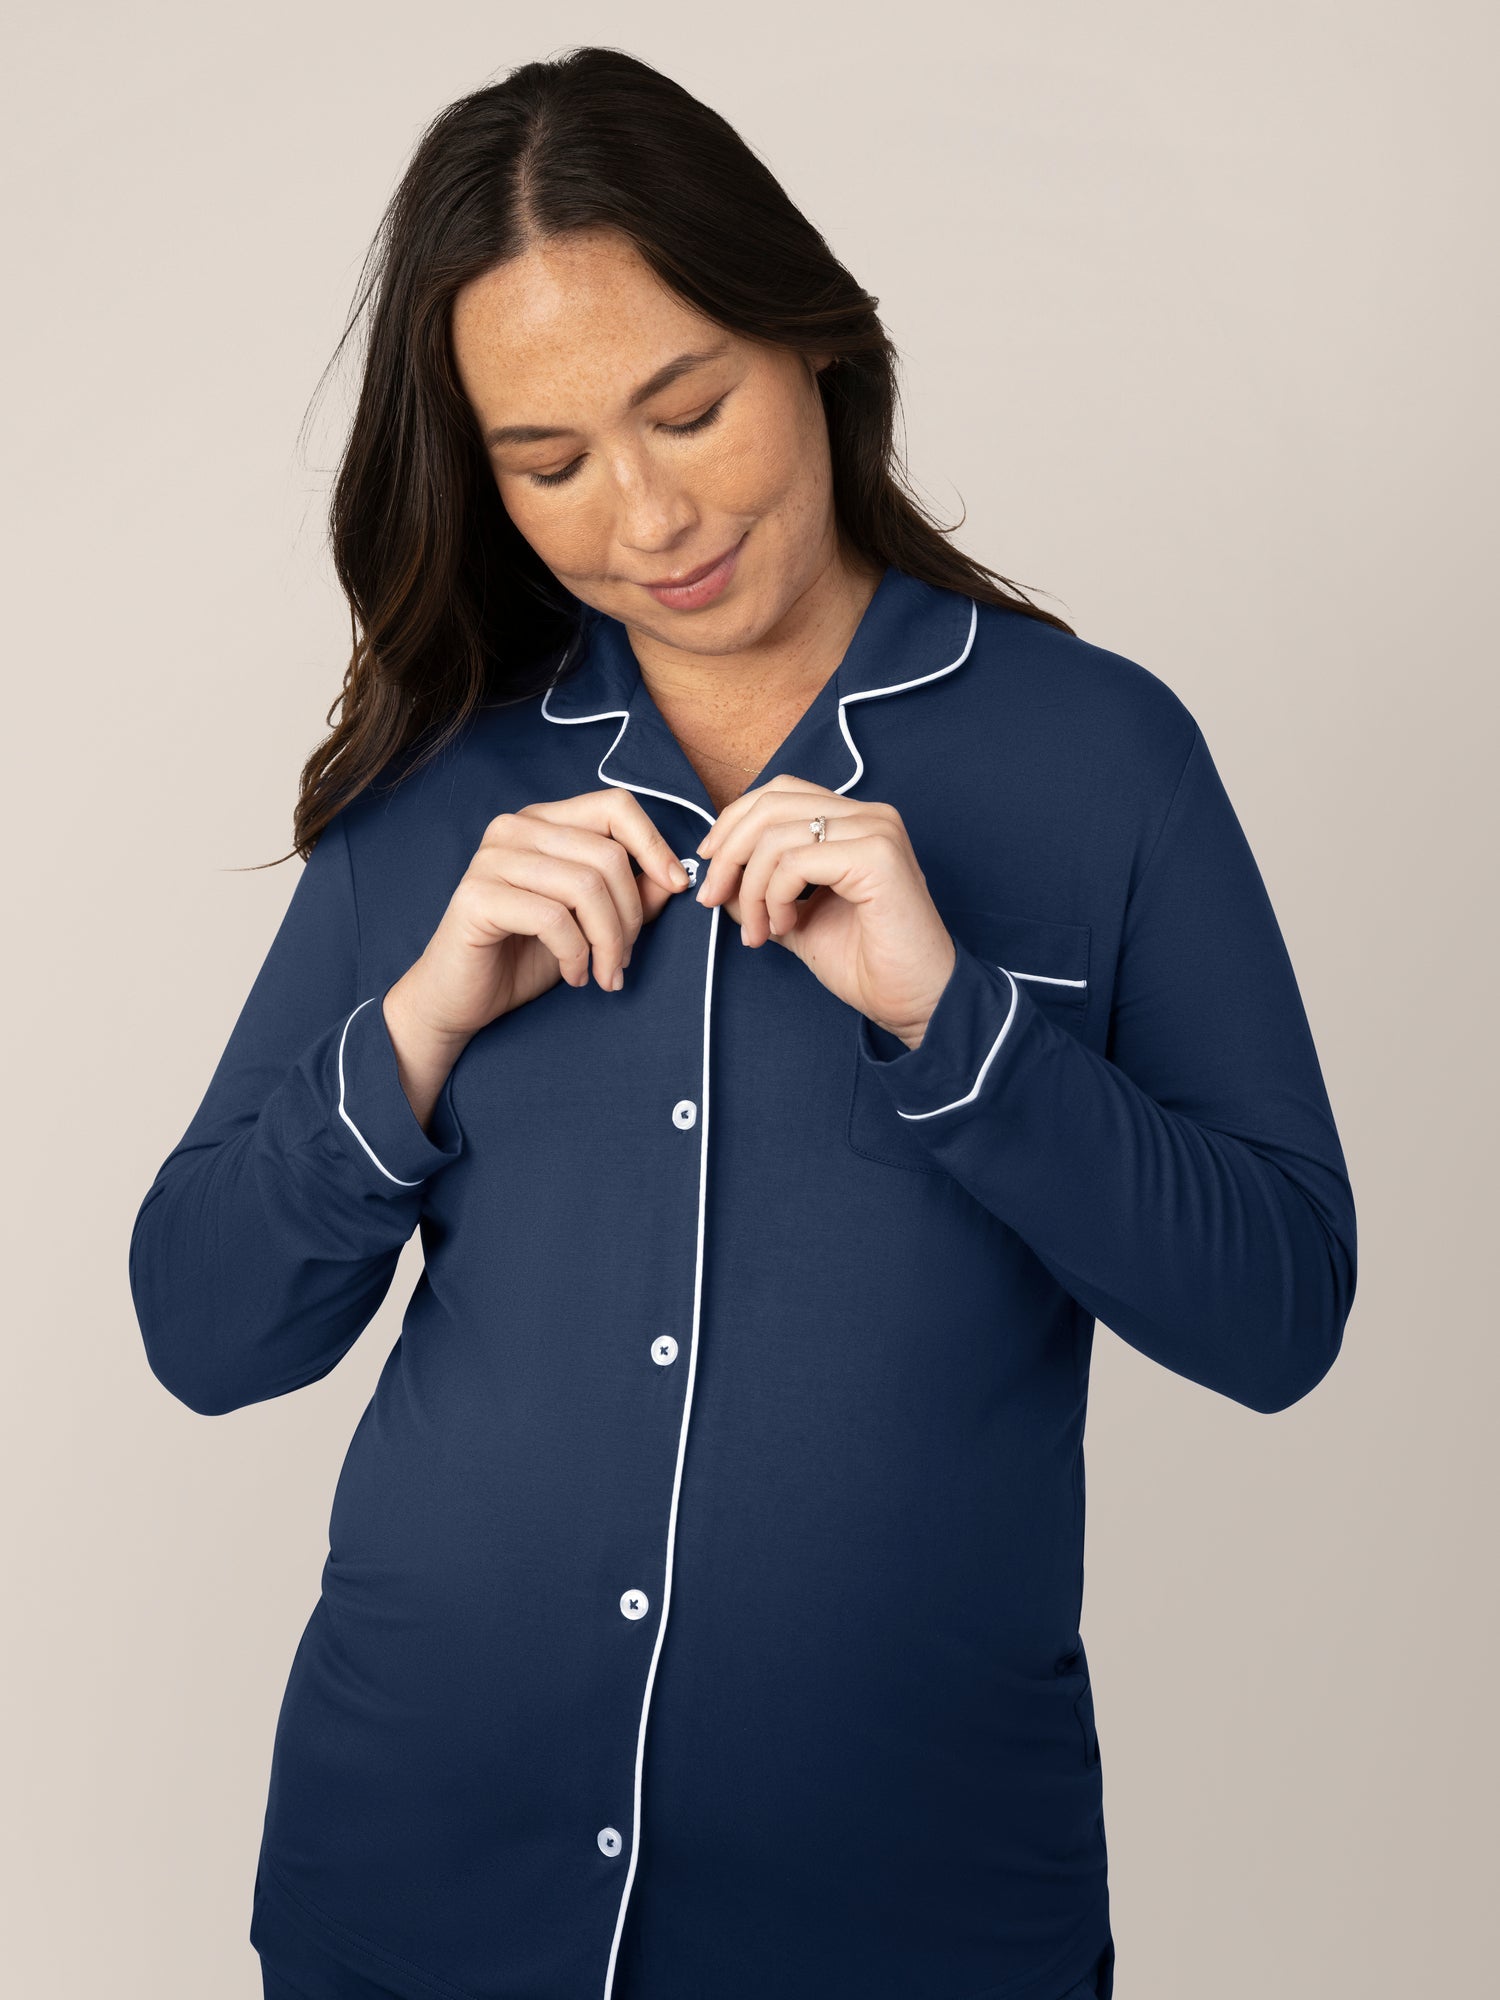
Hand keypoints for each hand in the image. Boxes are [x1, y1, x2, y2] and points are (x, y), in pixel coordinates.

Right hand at [382, 789, 690, 1124]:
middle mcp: (515, 828)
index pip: (615, 805)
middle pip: (608, 854)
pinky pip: (553, 918)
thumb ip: (633, 894)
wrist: (461, 1001)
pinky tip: (574, 975)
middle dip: (631, 916)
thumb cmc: (527, 956)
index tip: (678, 887)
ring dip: (608, 941)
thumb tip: (677, 876)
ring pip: (586, 886)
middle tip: (622, 959)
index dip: (655, 844)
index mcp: (544, 822)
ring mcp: (492, 858)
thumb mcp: (593, 922)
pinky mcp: (477, 896)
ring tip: (604, 973)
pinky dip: (576, 954)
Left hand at [694, 775, 956, 1048]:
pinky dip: (774, 898)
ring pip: (776, 837)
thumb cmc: (868, 965)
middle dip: (729, 853)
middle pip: (771, 805)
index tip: (710, 865)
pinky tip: (785, 927)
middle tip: (713, 898)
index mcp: (855, 821)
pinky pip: (795, 863)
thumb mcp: (796, 918)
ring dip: (750, 890)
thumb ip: (761, 891)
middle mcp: (869, 815)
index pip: (778, 793)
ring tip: (758, 931)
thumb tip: (717, 877)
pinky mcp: (877, 857)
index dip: (733, 823)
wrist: (918, 1001)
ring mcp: (877, 831)